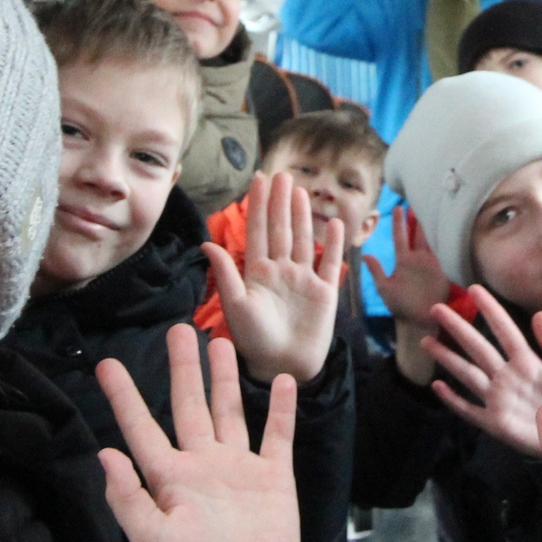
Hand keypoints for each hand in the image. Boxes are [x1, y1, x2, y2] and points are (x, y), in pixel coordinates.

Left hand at [95, 328, 299, 541]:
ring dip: (224, 378)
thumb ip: (128, 497)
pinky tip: (280, 380)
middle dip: (182, 368)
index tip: (106, 365)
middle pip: (189, 405)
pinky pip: (277, 435)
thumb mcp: (152, 539)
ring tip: (220, 342)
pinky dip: (280, 408)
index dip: (124, 397)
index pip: (141, 427)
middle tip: (179, 329)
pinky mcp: (274, 478)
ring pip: (230, 411)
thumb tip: (105, 453)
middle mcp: (202, 465)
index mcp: (170, 477)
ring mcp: (239, 469)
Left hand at [203, 172, 344, 384]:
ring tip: (300, 191)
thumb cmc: (253, 340)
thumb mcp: (235, 305)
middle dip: (280, 201)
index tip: (258, 178)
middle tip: (282, 174)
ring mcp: (303, 279)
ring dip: (302, 215)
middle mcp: (281, 270)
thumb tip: (206, 242)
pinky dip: (334, 243)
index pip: (259, 230)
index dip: (258, 204)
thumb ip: (225, 274)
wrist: (281, 366)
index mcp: (257, 272)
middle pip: (281, 229)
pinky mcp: (324, 292)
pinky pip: (330, 262)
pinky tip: (336, 224)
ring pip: (303, 239)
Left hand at [370, 208, 454, 385]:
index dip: (399, 222)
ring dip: (432, 223)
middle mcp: (418, 259)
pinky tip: (449, 225)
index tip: (398, 206)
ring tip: (434, 205)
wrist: (420, 321)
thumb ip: (377, 272)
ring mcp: (432, 263)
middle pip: (418, 232)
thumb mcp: (385, 289)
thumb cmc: (401, 307)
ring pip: (431, 238)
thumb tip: (365, 254)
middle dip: (418, 216)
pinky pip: (445, 250)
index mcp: (403, 261)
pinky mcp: (444, 269)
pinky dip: (446, 238)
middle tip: (418, 197)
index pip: (400, 236)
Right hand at [421, 286, 541, 457]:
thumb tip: (540, 314)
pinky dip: (453, 400)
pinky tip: (437, 387)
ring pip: (468, 375)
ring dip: (448, 358)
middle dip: (458, 329)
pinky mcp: (495, 424)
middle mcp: (508, 377)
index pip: (505, 331)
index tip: (474, 288)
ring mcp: (498, 400)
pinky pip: (469, 411)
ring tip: (427, 342)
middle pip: (478, 348)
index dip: (491, 310)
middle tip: (436, 308)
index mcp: (528, 363)